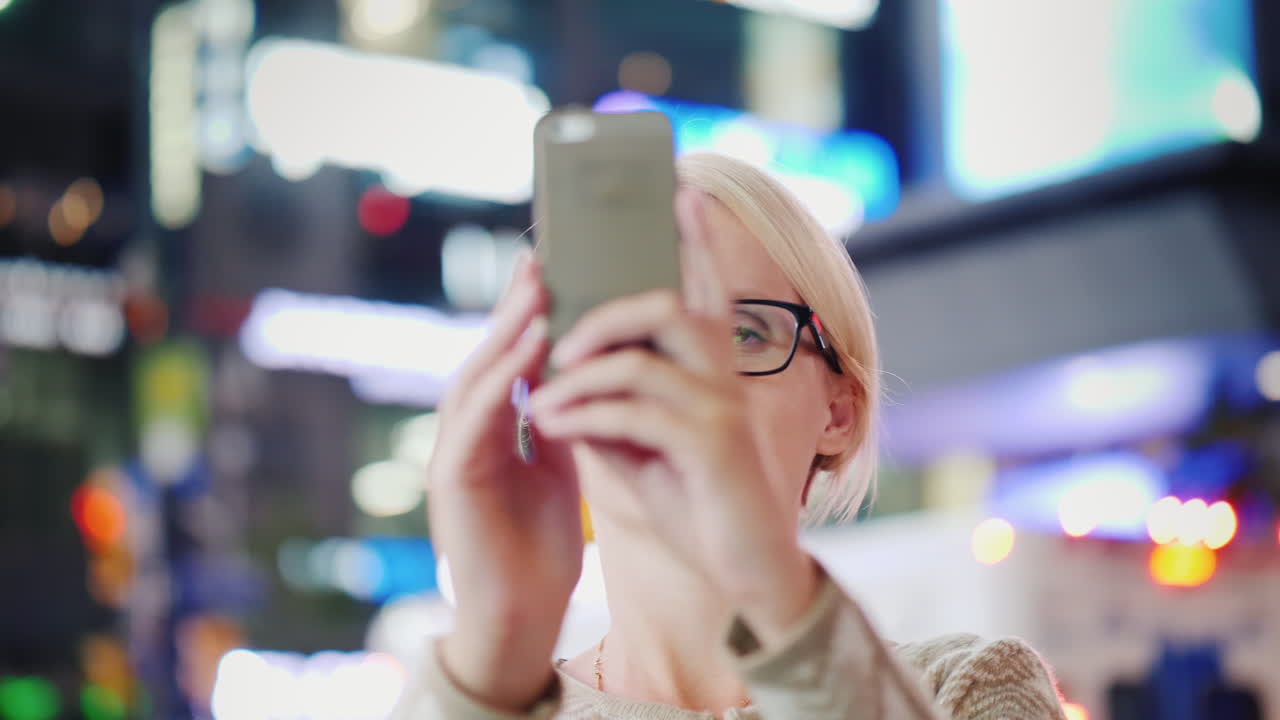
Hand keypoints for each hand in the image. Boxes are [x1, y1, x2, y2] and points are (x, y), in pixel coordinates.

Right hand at [428, 253, 582, 709]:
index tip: (550, 272)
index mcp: (491, 434)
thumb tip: (579, 374)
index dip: (524, 318)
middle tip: (539, 261)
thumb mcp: (558, 472)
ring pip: (473, 382)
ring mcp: (452, 458)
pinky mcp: (451, 483)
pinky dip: (500, 383)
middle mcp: (465, 438)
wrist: (522, 618)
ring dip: (504, 336)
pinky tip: (527, 351)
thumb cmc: (541, 551)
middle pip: (485, 360)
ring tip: (536, 294)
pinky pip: (474, 421)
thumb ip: (560, 424)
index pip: (506, 363)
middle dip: (511, 311)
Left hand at [527, 192, 818, 641]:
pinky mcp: (711, 446)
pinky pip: (634, 411)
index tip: (680, 190)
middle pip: (668, 307)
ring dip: (581, 373)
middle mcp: (725, 377)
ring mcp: (722, 409)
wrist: (746, 571)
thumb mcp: (644, 447)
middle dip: (603, 316)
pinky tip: (554, 425)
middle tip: (560, 347)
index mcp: (713, 370)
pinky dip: (585, 415)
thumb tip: (563, 376)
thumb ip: (613, 405)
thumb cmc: (696, 503)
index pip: (707, 289)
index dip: (697, 238)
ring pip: (644, 356)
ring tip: (545, 397)